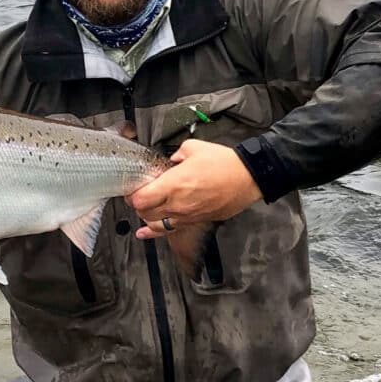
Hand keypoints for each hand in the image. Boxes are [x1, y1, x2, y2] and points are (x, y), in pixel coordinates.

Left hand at [126, 140, 261, 239]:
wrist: (248, 178)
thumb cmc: (223, 163)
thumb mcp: (194, 148)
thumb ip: (176, 154)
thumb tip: (170, 160)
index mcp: (173, 184)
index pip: (141, 198)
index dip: (132, 193)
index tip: (132, 187)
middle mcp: (177, 204)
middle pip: (144, 212)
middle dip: (137, 204)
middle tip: (137, 195)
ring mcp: (186, 215)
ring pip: (155, 224)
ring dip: (146, 216)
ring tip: (145, 208)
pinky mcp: (196, 221)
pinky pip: (170, 230)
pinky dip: (154, 232)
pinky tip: (143, 233)